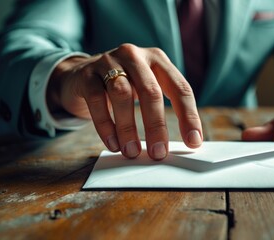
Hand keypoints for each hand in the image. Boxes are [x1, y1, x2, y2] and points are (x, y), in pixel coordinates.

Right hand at [47, 44, 202, 159]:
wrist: (79, 75)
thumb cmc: (122, 86)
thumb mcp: (145, 88)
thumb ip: (160, 108)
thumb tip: (181, 142)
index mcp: (158, 60)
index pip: (180, 88)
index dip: (189, 116)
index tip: (193, 142)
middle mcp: (135, 56)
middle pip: (151, 91)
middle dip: (157, 125)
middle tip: (159, 152)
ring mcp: (109, 62)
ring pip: (122, 94)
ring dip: (129, 128)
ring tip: (132, 152)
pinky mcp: (87, 74)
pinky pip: (97, 100)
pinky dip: (106, 126)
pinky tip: (113, 144)